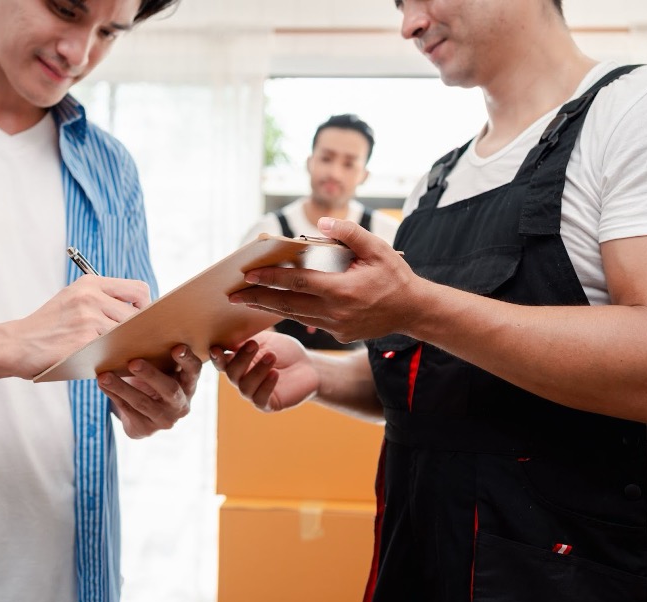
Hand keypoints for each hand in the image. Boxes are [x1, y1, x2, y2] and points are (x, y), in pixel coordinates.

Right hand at [7, 274, 151, 378]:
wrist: (14, 345)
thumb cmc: (48, 327)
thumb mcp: (73, 300)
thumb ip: (103, 301)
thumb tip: (142, 316)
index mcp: (90, 283)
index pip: (138, 290)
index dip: (145, 307)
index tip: (139, 321)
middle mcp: (90, 296)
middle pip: (137, 315)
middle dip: (137, 332)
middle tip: (133, 344)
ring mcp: (87, 318)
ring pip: (127, 335)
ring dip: (126, 347)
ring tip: (118, 354)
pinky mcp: (83, 341)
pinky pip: (113, 351)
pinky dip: (115, 359)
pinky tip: (109, 364)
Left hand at [97, 344, 201, 438]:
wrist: (145, 415)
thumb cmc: (155, 381)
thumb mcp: (163, 370)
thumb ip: (160, 356)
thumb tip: (137, 330)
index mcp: (189, 384)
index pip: (194, 371)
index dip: (187, 360)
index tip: (177, 347)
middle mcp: (181, 404)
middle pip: (169, 389)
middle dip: (151, 375)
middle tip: (133, 362)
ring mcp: (165, 419)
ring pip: (143, 403)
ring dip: (122, 388)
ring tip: (104, 376)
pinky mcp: (146, 429)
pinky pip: (128, 411)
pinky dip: (114, 395)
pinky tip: (102, 384)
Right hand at [210, 330, 318, 411]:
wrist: (309, 366)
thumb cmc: (285, 351)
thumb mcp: (266, 340)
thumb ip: (247, 339)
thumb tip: (228, 336)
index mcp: (238, 362)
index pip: (222, 361)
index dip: (217, 357)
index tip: (217, 348)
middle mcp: (242, 379)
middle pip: (231, 373)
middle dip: (241, 359)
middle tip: (253, 344)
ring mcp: (253, 393)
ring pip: (245, 386)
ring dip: (257, 370)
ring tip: (272, 356)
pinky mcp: (267, 404)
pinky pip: (260, 398)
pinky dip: (266, 385)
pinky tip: (275, 374)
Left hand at [229, 218, 418, 342]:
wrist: (414, 311)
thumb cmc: (395, 276)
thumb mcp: (377, 248)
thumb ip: (349, 233)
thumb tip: (322, 221)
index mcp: (342, 291)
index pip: (298, 282)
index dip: (271, 278)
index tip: (248, 274)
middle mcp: (336, 313)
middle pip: (288, 305)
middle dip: (257, 299)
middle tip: (232, 295)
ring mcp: (336, 327)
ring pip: (295, 316)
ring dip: (269, 309)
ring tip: (246, 302)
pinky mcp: (339, 335)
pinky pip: (310, 322)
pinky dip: (291, 314)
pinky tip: (276, 307)